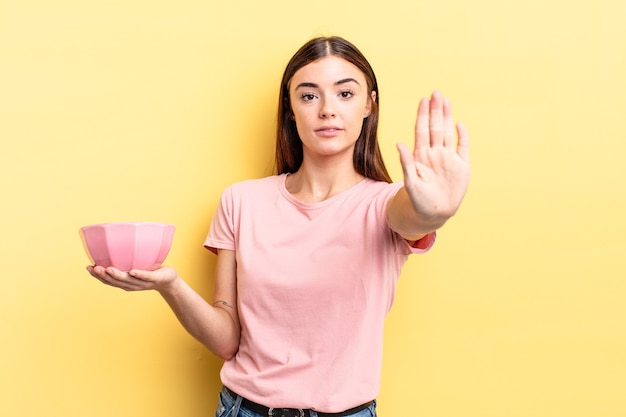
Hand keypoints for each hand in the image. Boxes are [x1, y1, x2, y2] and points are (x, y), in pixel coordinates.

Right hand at [86, 265, 179, 292]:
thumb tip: (115, 241)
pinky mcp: (154, 279)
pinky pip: (146, 276)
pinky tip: (132, 271)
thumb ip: (126, 259)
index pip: (109, 281)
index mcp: (126, 282)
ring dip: (117, 275)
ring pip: (128, 280)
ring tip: (107, 269)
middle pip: (115, 282)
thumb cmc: (150, 271)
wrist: (169, 280)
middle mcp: (132, 285)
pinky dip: (139, 274)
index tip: (88, 268)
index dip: (98, 276)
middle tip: (94, 268)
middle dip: (103, 276)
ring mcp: (143, 283)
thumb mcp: (136, 265)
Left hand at [397, 91, 470, 220]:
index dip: (423, 115)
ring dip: (447, 117)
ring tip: (445, 101)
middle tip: (435, 93)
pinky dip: (462, 136)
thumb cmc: (418, 200)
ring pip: (448, 133)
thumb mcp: (410, 182)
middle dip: (435, 110)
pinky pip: (462, 148)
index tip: (423, 100)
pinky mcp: (462, 166)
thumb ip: (406, 163)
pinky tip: (460, 124)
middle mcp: (435, 153)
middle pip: (435, 127)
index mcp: (421, 156)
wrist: (434, 213)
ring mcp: (448, 158)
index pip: (422, 130)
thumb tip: (399, 144)